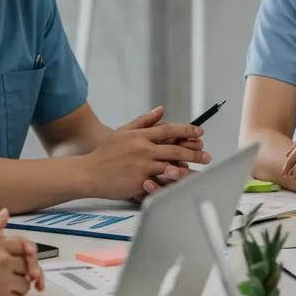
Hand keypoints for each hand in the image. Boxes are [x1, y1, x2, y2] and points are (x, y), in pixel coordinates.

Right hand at [0, 209, 35, 295]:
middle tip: (10, 273)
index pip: (24, 246)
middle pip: (27, 265)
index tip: (24, 258)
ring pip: (25, 283)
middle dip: (21, 269)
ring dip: (18, 284)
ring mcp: (3, 282)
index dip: (26, 252)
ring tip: (3, 284)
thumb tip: (5, 213)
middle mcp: (3, 262)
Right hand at [83, 120, 209, 199]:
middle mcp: (143, 149)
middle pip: (175, 149)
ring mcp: (141, 166)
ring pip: (171, 166)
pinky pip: (161, 182)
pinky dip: (172, 183)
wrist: (89, 172)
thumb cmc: (105, 153)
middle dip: (194, 152)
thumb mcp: (123, 132)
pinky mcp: (139, 181)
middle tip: (206, 156)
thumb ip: (144, 121)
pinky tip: (183, 184)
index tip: (200, 133)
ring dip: (188, 169)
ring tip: (200, 172)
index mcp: (140, 136)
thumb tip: (161, 110)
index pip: (169, 130)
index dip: (187, 131)